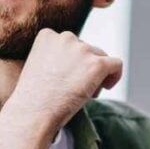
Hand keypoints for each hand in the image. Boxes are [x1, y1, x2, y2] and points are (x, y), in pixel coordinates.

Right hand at [5, 29, 122, 130]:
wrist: (34, 113)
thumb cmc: (33, 99)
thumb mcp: (37, 68)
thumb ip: (54, 58)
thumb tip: (76, 64)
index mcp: (47, 36)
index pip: (70, 44)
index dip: (71, 62)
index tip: (66, 78)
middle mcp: (66, 37)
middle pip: (87, 49)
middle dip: (84, 68)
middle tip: (74, 89)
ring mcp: (83, 50)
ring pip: (101, 57)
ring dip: (96, 75)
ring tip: (83, 93)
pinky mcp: (97, 64)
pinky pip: (116, 64)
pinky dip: (115, 75)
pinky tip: (106, 87)